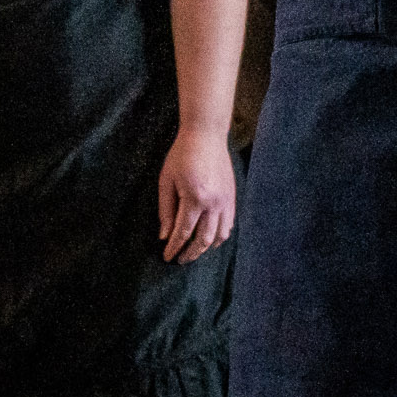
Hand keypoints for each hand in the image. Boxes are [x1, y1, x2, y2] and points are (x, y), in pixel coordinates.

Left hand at [159, 126, 236, 263]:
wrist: (206, 135)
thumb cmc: (182, 155)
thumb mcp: (166, 182)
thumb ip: (166, 211)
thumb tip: (165, 236)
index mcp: (195, 198)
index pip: (183, 232)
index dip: (174, 248)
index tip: (167, 257)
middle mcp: (214, 202)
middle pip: (204, 239)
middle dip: (191, 253)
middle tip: (180, 260)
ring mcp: (226, 200)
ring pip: (220, 234)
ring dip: (207, 247)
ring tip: (195, 251)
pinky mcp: (232, 195)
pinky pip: (229, 223)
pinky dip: (221, 234)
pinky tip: (211, 237)